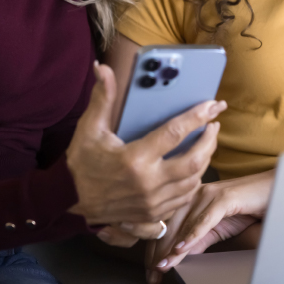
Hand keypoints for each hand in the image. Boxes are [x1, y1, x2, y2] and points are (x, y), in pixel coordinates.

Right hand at [66, 63, 225, 228]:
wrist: (70, 200)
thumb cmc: (81, 162)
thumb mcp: (89, 129)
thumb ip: (102, 98)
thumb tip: (103, 69)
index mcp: (134, 159)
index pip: (175, 133)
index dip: (197, 116)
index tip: (213, 105)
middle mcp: (148, 183)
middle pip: (194, 161)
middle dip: (210, 141)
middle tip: (214, 124)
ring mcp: (152, 202)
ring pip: (193, 181)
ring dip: (205, 160)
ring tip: (206, 142)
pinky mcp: (153, 214)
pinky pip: (184, 198)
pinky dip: (193, 181)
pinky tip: (193, 168)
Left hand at [144, 170, 274, 283]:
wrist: (276, 192)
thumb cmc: (249, 207)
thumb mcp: (218, 228)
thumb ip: (199, 240)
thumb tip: (181, 256)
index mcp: (190, 198)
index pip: (166, 225)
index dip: (155, 248)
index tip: (150, 272)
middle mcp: (195, 193)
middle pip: (169, 224)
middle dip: (158, 252)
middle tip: (152, 276)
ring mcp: (209, 193)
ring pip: (184, 223)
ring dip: (171, 248)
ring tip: (162, 267)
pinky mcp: (224, 198)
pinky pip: (204, 219)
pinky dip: (192, 235)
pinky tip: (182, 249)